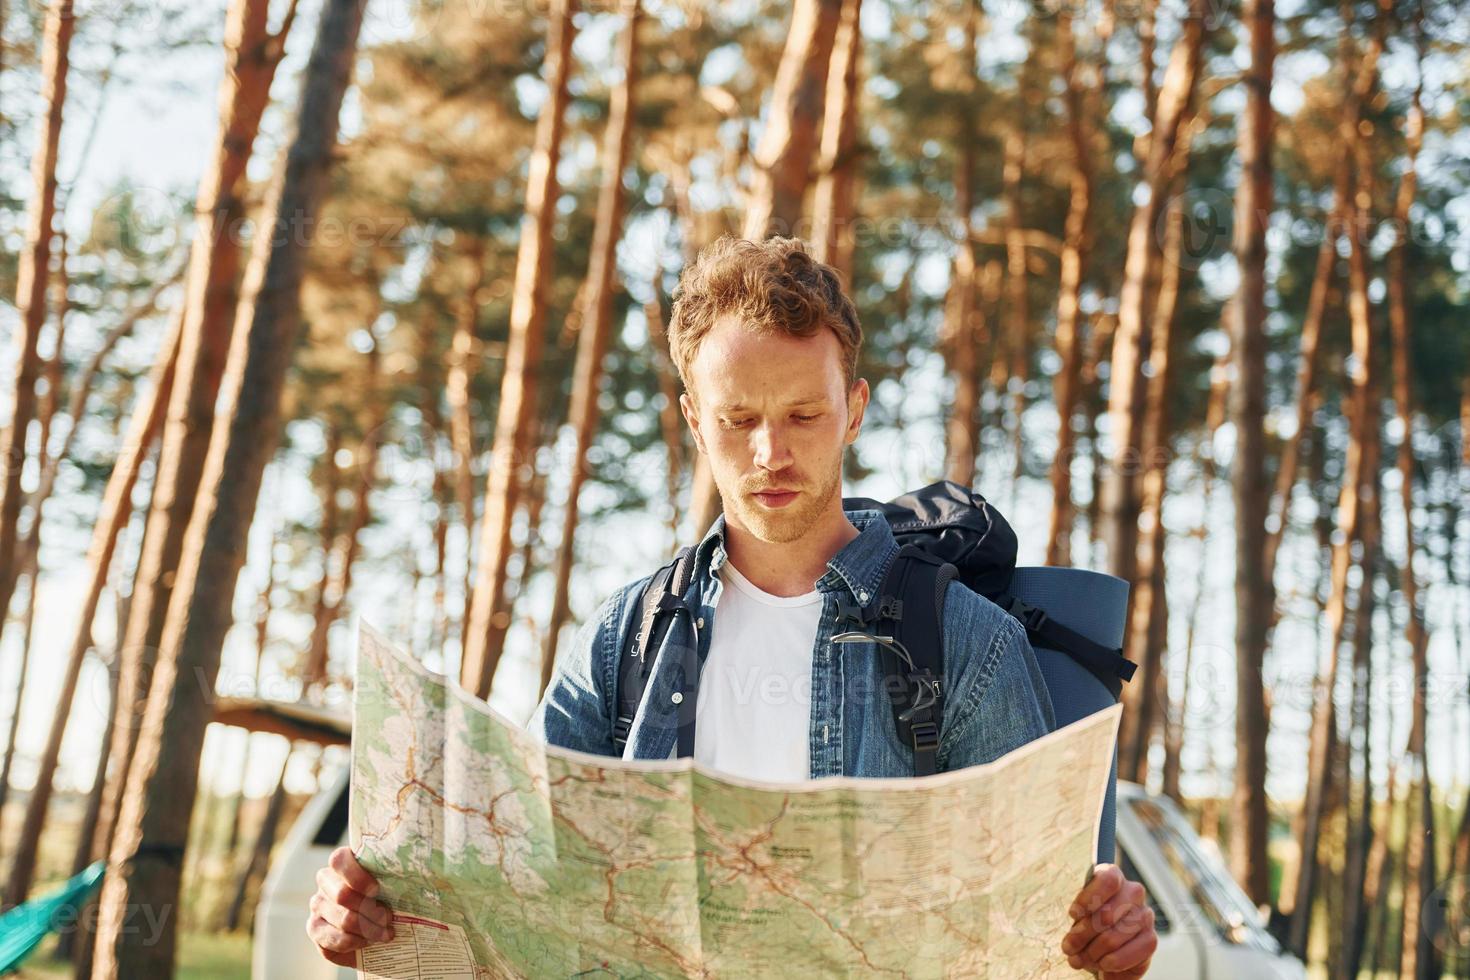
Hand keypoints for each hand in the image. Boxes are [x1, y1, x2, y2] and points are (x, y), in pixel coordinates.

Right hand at [306, 845, 395, 967]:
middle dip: (370, 910)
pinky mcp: (315, 930)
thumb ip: (399, 873)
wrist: (377, 926)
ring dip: (368, 929)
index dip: (357, 876)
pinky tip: (369, 942)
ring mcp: (318, 906)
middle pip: (341, 895)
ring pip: (342, 920)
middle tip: (389, 917)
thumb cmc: (388, 897)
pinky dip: (357, 943)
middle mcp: (326, 882)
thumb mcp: (394, 881)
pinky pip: (334, 940)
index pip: (339, 860)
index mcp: (342, 863)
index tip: (377, 889)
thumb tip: (428, 871)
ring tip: (386, 932)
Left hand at [1060, 863, 1155, 978]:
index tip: (1073, 914)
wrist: (1106, 947)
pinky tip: (1103, 964)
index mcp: (1113, 875)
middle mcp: (1133, 892)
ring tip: (1080, 959)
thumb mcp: (1079, 914)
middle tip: (1069, 947)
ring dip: (1092, 953)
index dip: (1088, 898)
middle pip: (1106, 914)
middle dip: (1082, 935)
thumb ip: (1078, 920)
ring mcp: (1145, 916)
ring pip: (1113, 937)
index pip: (1108, 880)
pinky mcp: (1151, 939)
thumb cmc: (1089, 923)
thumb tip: (1073, 936)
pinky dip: (1112, 962)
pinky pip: (1130, 953)